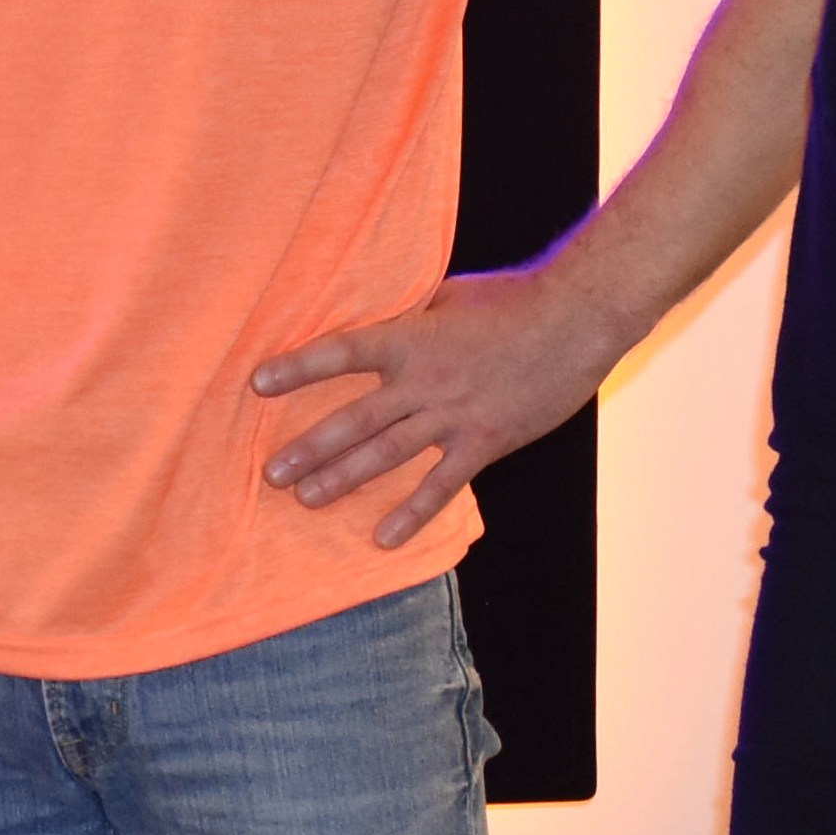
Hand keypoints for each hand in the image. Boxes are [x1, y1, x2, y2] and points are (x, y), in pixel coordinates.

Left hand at [249, 263, 624, 545]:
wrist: (578, 321)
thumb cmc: (515, 299)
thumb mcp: (450, 297)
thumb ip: (412, 317)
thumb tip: (384, 321)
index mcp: (411, 339)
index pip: (341, 353)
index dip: (298, 368)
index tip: (258, 383)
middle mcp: (424, 382)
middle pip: (354, 419)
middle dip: (309, 447)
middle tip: (270, 472)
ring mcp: (453, 416)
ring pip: (387, 455)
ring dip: (343, 479)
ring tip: (305, 498)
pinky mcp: (484, 442)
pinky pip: (442, 485)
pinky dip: (412, 514)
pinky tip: (384, 538)